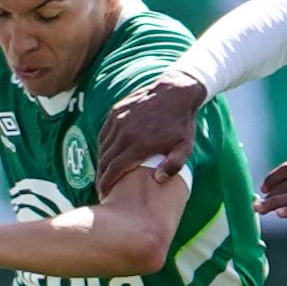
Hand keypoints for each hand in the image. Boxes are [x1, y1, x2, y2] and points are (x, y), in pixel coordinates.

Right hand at [96, 68, 207, 189]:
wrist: (176, 91)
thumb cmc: (182, 124)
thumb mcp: (185, 147)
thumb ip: (173, 165)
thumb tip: (158, 179)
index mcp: (140, 145)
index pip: (114, 170)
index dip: (106, 184)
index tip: (105, 194)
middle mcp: (125, 133)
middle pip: (105, 161)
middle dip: (101, 177)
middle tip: (103, 188)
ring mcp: (118, 121)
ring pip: (102, 148)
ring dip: (101, 163)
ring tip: (104, 174)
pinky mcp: (116, 112)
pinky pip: (104, 134)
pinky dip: (103, 147)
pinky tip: (107, 155)